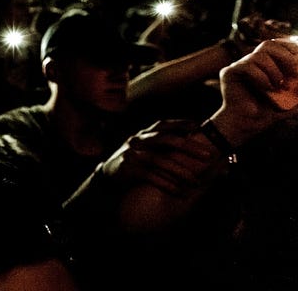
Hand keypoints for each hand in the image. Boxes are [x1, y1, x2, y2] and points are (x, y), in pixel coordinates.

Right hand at [98, 119, 222, 195]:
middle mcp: (137, 140)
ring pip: (160, 160)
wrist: (107, 177)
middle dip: (189, 146)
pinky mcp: (127, 169)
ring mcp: (132, 154)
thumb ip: (161, 146)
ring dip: (180, 172)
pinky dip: (167, 184)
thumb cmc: (134, 163)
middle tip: (209, 156)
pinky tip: (180, 191)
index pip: (163, 124)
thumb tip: (194, 146)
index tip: (199, 126)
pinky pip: (150, 176)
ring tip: (196, 182)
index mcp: (143, 134)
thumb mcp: (143, 149)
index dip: (181, 124)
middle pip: (165, 139)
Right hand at [212, 37, 297, 142]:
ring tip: (278, 86)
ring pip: (258, 56)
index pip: (277, 45)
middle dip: (285, 57)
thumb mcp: (293, 100)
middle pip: (268, 44)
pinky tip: (267, 88)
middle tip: (294, 72)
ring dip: (273, 71)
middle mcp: (251, 61)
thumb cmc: (268, 111)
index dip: (290, 49)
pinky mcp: (229, 73)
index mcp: (265, 63)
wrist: (249, 124)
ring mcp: (239, 66)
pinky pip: (247, 67)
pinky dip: (261, 77)